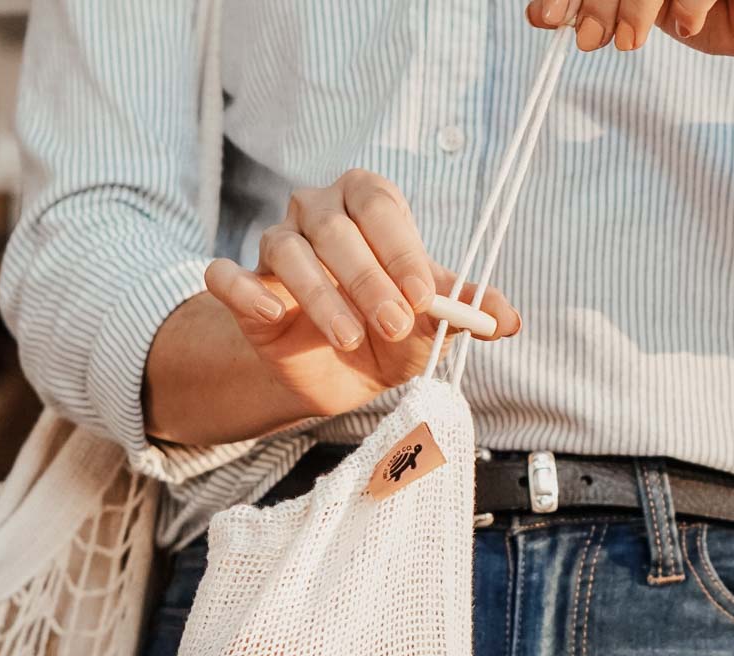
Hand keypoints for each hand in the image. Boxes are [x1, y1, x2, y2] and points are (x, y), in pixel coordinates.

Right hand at [204, 169, 520, 421]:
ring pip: (286, 251)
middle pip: (335, 229)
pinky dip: (243, 290)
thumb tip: (507, 320)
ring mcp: (275, 245)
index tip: (426, 298)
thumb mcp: (430, 325)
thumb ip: (464, 314)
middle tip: (394, 324)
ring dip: (320, 296)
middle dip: (368, 279)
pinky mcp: (242, 286)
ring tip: (349, 338)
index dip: (402, 251)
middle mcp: (317, 212)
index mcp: (367, 204)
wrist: (334, 374)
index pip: (381, 207)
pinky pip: (226, 276)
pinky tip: (271, 315)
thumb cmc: (386, 333)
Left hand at [526, 0, 733, 65]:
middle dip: (595, 2)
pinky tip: (688, 22)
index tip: (547, 19)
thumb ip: (602, 8)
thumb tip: (544, 14)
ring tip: (631, 40)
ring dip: (635, 4)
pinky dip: (687, 1)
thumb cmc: (719, 10)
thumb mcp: (648, 11)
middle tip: (592, 40)